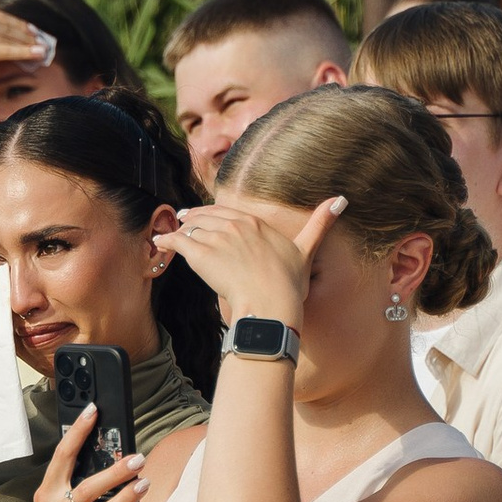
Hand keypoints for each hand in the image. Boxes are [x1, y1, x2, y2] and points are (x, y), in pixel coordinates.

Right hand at [0, 4, 55, 98]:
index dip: (16, 23)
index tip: (31, 30)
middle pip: (5, 24)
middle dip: (27, 33)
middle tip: (43, 38)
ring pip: (7, 37)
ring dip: (29, 43)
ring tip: (44, 48)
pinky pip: (6, 50)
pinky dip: (25, 52)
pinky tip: (39, 54)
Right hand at [9, 415, 151, 501]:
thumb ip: (70, 488)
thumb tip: (107, 459)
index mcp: (48, 496)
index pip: (62, 457)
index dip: (77, 432)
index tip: (93, 410)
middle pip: (89, 488)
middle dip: (116, 472)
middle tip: (137, 459)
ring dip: (128, 498)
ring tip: (145, 484)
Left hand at [155, 195, 336, 332]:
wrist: (269, 302)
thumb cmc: (288, 283)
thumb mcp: (306, 250)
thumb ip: (320, 223)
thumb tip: (342, 199)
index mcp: (256, 223)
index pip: (228, 212)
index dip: (213, 213)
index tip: (204, 214)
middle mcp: (235, 225)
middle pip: (207, 216)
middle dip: (194, 217)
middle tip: (183, 218)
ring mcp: (216, 238)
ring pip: (192, 227)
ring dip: (180, 229)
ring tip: (171, 233)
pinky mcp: (200, 254)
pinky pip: (178, 241)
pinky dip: (167, 241)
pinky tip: (159, 243)